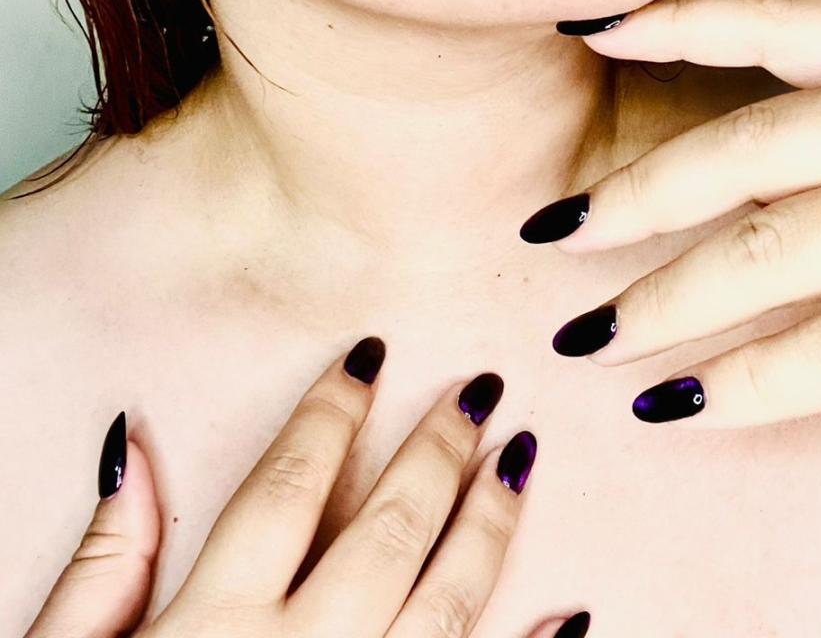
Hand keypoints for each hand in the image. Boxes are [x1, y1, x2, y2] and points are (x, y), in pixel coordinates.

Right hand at [24, 340, 589, 637]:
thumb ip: (104, 565)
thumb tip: (134, 446)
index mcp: (215, 625)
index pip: (288, 487)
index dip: (331, 411)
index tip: (369, 355)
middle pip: (388, 531)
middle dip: (438, 451)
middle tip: (480, 388)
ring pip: (446, 606)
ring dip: (490, 526)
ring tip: (520, 458)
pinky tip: (570, 612)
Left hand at [524, 0, 820, 429]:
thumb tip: (745, 126)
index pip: (780, 18)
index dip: (677, 22)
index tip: (593, 31)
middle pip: (749, 148)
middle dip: (636, 197)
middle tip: (558, 231)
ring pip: (772, 254)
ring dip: (664, 305)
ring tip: (596, 338)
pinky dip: (745, 386)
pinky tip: (685, 408)